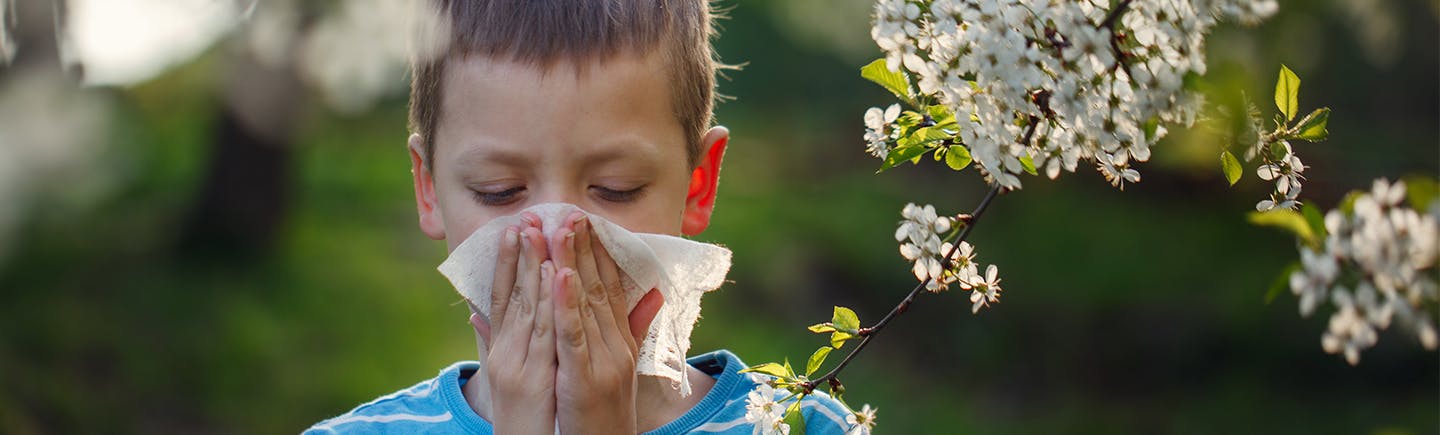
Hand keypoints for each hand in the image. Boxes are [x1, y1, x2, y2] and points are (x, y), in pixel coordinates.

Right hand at [471, 215, 557, 434]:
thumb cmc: (520, 416)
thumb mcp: (506, 374)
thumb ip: (493, 340)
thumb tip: (476, 313)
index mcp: (502, 349)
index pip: (503, 296)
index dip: (507, 261)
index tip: (514, 227)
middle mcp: (505, 352)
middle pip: (514, 294)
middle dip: (522, 253)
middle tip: (527, 215)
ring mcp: (518, 363)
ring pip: (528, 307)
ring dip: (533, 267)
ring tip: (537, 232)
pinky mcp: (534, 377)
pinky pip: (546, 333)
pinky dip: (551, 302)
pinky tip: (556, 275)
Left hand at [548, 212, 663, 434]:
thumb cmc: (606, 413)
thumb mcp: (622, 367)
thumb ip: (635, 328)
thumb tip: (656, 292)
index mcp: (621, 342)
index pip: (611, 288)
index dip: (599, 252)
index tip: (586, 219)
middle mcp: (617, 346)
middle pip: (598, 287)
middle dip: (583, 247)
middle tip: (569, 210)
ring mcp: (603, 361)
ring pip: (585, 304)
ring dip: (571, 263)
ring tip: (557, 229)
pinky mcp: (584, 378)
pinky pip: (573, 336)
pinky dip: (566, 304)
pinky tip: (558, 276)